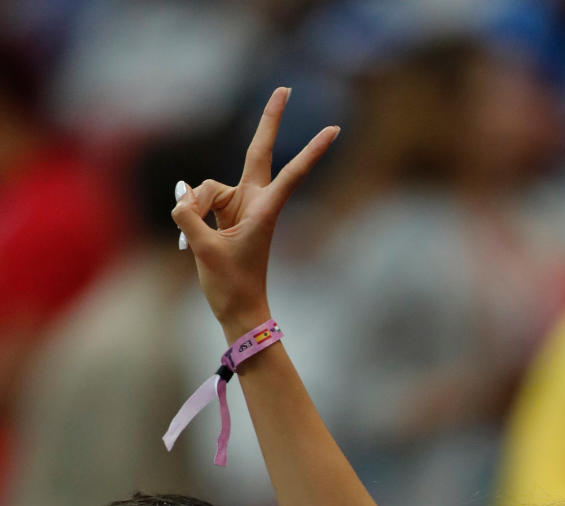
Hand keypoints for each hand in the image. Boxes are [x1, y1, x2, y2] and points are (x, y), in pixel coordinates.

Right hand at [172, 88, 338, 337]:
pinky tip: (189, 237)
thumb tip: (181, 194)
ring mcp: (238, 205)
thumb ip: (189, 215)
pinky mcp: (222, 213)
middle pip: (258, 151)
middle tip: (284, 86)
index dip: (310, 150)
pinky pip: (198, 201)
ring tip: (199, 244)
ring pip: (208, 189)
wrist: (237, 311)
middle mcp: (254, 201)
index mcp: (264, 210)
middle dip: (270, 120)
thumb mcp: (205, 250)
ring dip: (195, 210)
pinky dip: (190, 215)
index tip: (334, 130)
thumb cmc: (232, 285)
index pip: (291, 172)